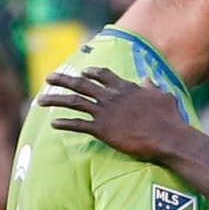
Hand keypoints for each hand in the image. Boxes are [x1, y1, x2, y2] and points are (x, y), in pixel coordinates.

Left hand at [39, 66, 186, 165]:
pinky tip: (53, 125)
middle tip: (48, 78)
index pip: (103, 75)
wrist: (167, 137)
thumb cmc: (169, 119)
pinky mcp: (102, 129)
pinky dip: (64, 124)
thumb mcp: (163, 96)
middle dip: (62, 79)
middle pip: (81, 83)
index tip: (82, 72)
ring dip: (55, 99)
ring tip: (40, 100)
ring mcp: (105, 112)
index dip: (90, 73)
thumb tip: (149, 78)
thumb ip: (153, 86)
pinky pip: (78, 125)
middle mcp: (111, 96)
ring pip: (74, 101)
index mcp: (124, 87)